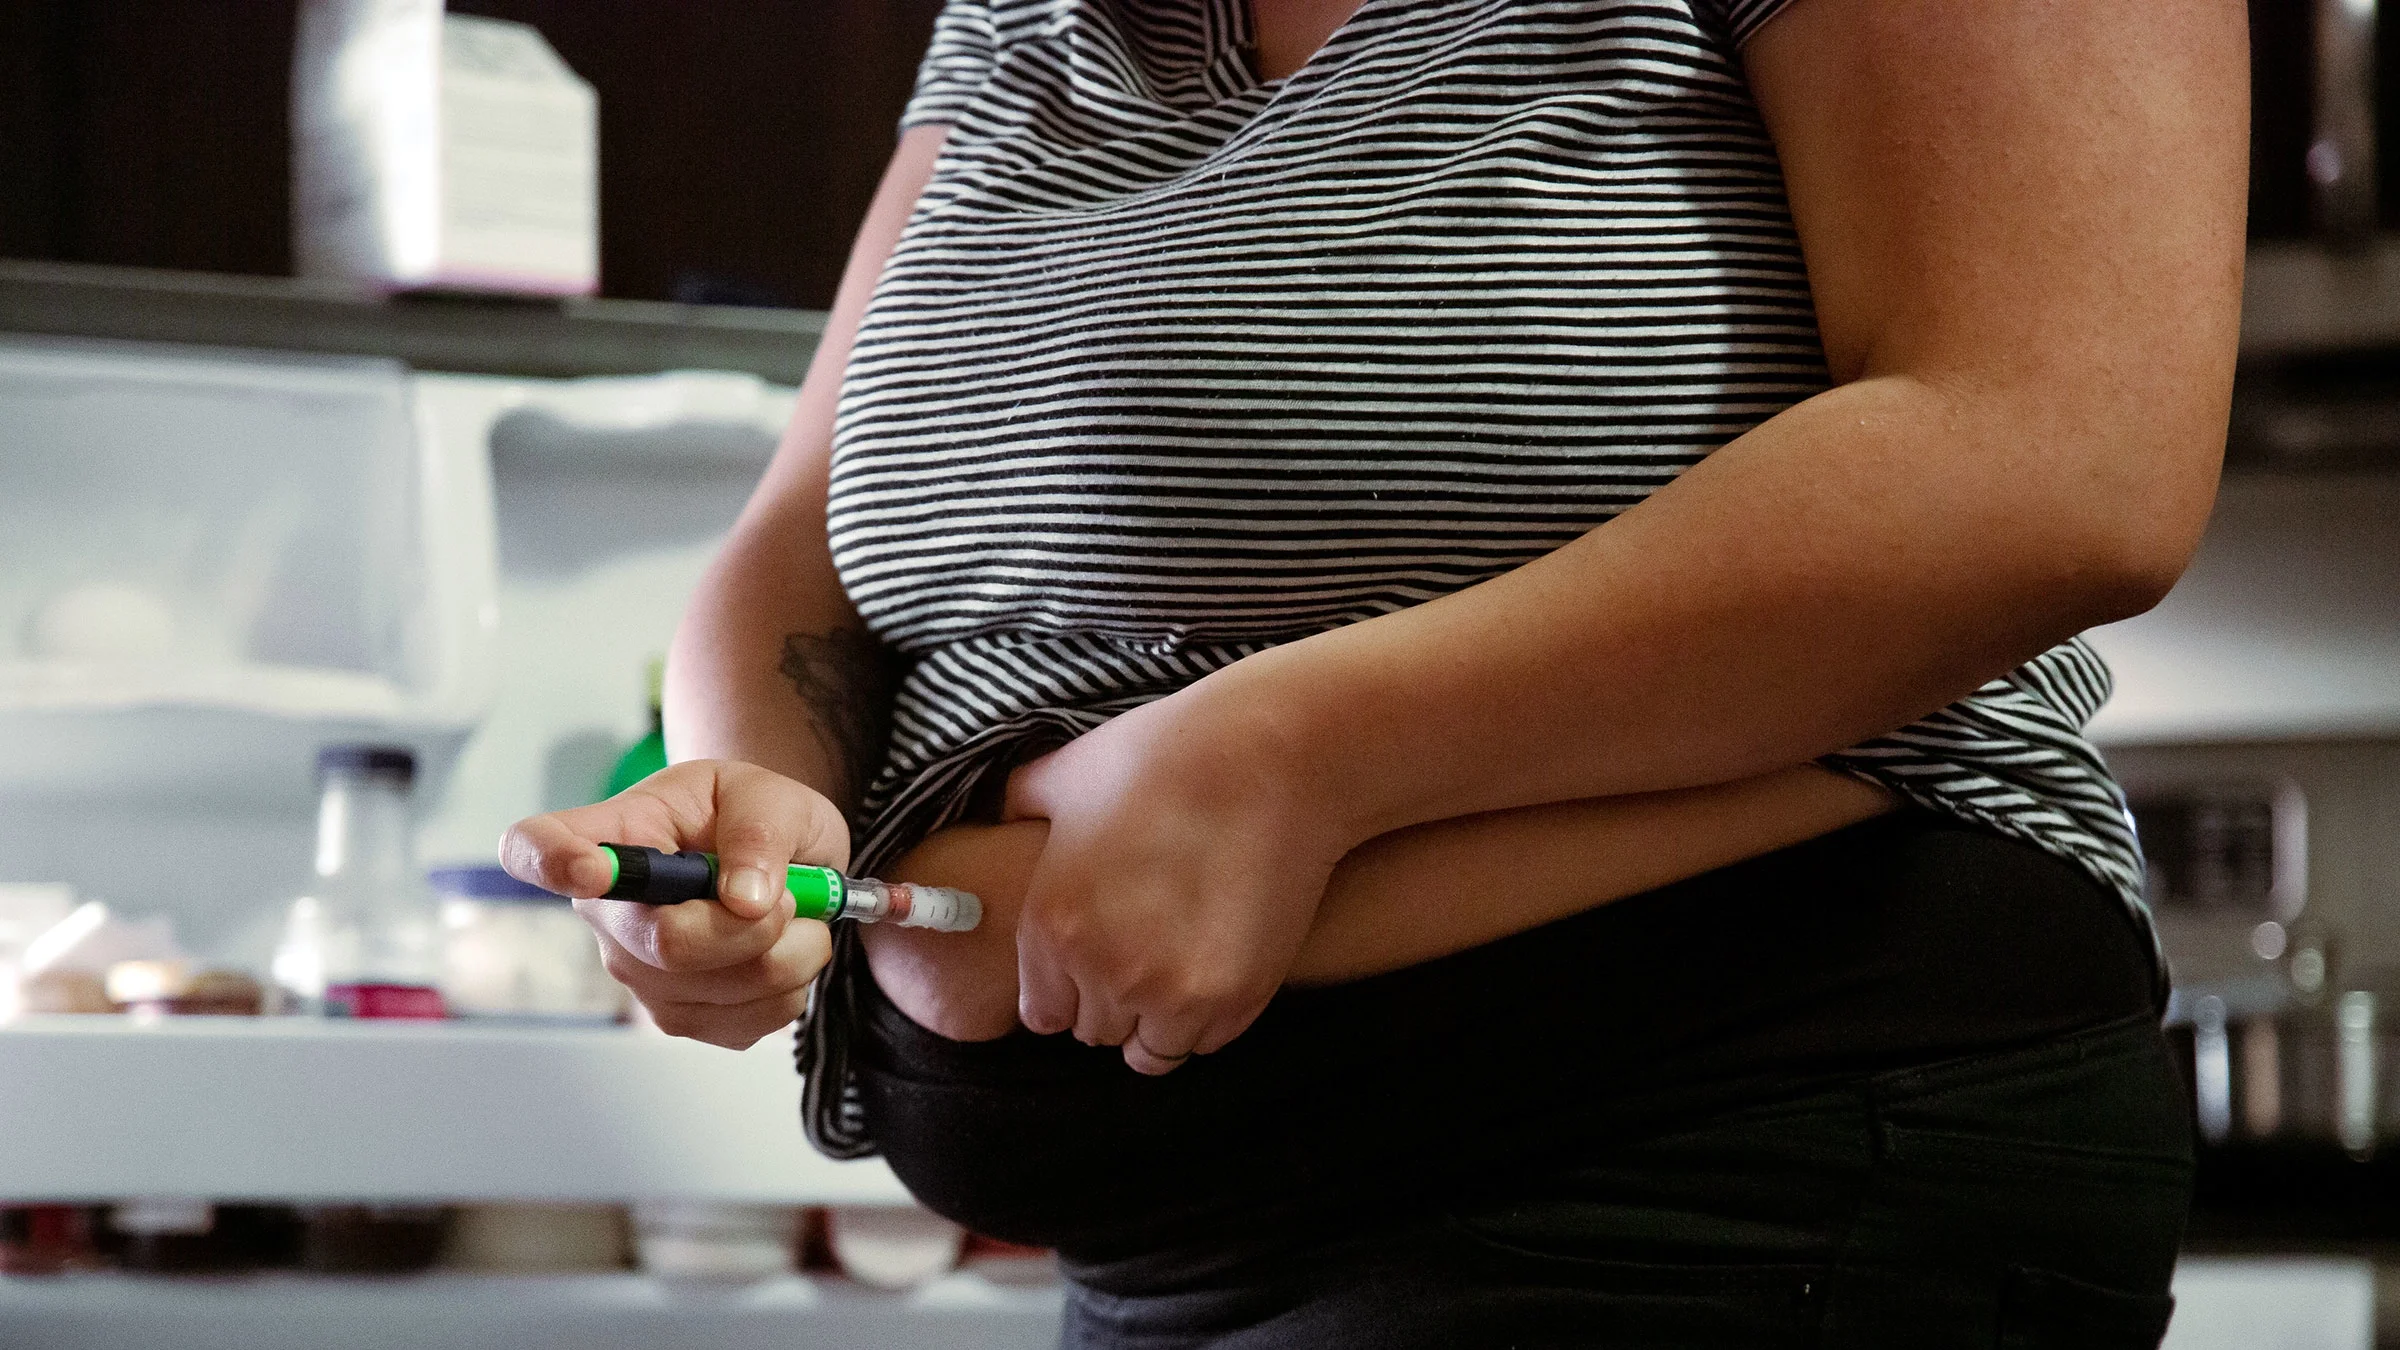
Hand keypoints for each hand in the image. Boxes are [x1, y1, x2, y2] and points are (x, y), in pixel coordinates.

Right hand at [499, 759, 847, 1048]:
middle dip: (755, 920)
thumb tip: (745, 899)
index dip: (551, 862)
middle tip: (787, 890)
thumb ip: (758, 834)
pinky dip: (796, 981)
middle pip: (669, 944)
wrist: (785, 861)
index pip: (536, 848)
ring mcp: (642, 978)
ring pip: (729, 986)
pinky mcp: (685, 1020)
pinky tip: (783, 947)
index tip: (592, 869)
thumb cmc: (757, 817)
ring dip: (793, 947)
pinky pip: (757, 1017)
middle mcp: (611, 917)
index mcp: (612, 837)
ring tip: (790, 911)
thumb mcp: (768, 795)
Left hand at [1003, 676, 1353, 1073]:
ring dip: (1158, 1020)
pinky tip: (1217, 963)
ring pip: (1151, 1050)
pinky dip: (1207, 1018)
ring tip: (1180, 967)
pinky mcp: (1234, 999)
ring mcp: (1172, 992)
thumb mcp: (1067, 772)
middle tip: (1145, 949)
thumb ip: (1021, 807)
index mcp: (1051, 925)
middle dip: (1112, 1000)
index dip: (1066, 987)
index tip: (1094, 958)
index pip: (1043, 1013)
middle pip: (1095, 1032)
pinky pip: (1206, 1042)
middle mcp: (1103, 971)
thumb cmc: (1167, 756)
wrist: (1272, 758)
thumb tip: (1004, 819)